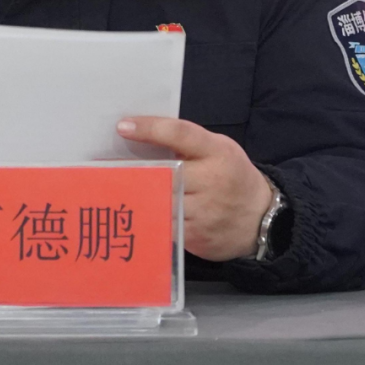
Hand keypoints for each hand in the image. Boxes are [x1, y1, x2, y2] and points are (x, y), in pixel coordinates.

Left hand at [117, 117, 274, 261]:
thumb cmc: (230, 176)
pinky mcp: (196, 238)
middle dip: (134, 172)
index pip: (181, 134)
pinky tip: (131, 214)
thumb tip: (142, 135)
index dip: (150, 129)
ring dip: (135, 198)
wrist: (262, 220)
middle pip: (163, 173)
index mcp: (217, 152)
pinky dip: (147, 218)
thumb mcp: (218, 149)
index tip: (123, 126)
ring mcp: (204, 213)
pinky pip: (163, 226)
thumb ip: (188, 143)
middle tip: (103, 168)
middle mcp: (212, 181)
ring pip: (159, 203)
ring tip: (109, 192)